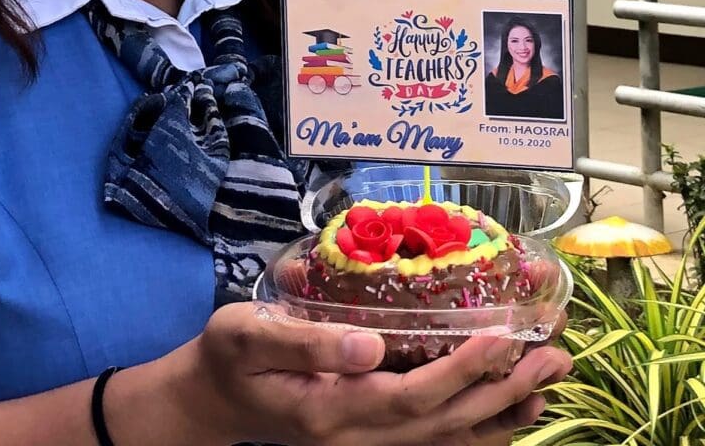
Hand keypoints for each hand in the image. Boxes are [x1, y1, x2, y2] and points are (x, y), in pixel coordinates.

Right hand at [182, 302, 571, 445]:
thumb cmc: (227, 358)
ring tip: (550, 380)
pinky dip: (482, 430)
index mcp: (332, 411)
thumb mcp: (246, 337)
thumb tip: (371, 344)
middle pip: (445, 423)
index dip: (461, 369)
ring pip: (450, 440)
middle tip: (555, 355)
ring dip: (504, 413)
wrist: (215, 402)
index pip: (413, 396)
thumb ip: (306, 344)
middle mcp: (360, 440)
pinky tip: (510, 411)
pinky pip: (438, 443)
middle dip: (502, 389)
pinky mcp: (372, 440)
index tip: (503, 334)